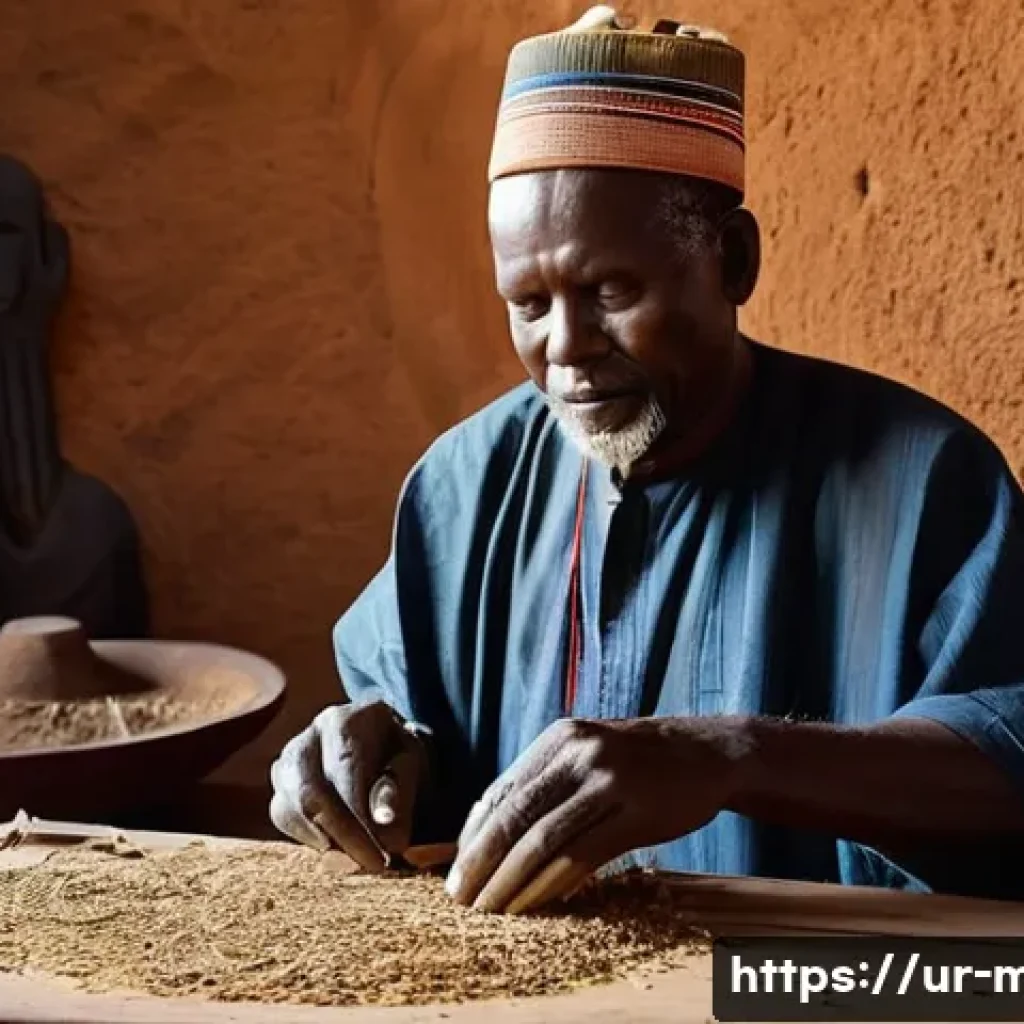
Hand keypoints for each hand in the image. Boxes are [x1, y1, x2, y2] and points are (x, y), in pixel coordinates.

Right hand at [269, 701, 427, 871]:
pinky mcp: (280, 779)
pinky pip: (281, 814)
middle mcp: (314, 731)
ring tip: (357, 858)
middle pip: (309, 789)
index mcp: (351, 718)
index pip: (345, 767)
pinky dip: (308, 837)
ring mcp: (291, 754)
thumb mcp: (412, 768)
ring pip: (288, 805)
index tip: (384, 852)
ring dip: (324, 841)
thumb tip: (385, 827)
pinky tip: (337, 845)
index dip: (360, 815)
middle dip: (342, 835)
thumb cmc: (400, 759)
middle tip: (371, 864)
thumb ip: (400, 792)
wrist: (385, 749)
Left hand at [445, 716, 751, 911]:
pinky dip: (552, 883)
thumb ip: (543, 784)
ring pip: (544, 839)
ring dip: (512, 881)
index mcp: (559, 739)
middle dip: (482, 862)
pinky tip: (535, 903)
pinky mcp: (637, 811)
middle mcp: (578, 752)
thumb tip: (487, 831)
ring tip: (492, 910)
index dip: (473, 836)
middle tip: (461, 899)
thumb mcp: (585, 753)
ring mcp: (609, 780)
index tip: (455, 872)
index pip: (501, 791)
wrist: (707, 753)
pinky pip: (583, 854)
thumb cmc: (637, 762)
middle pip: (515, 815)